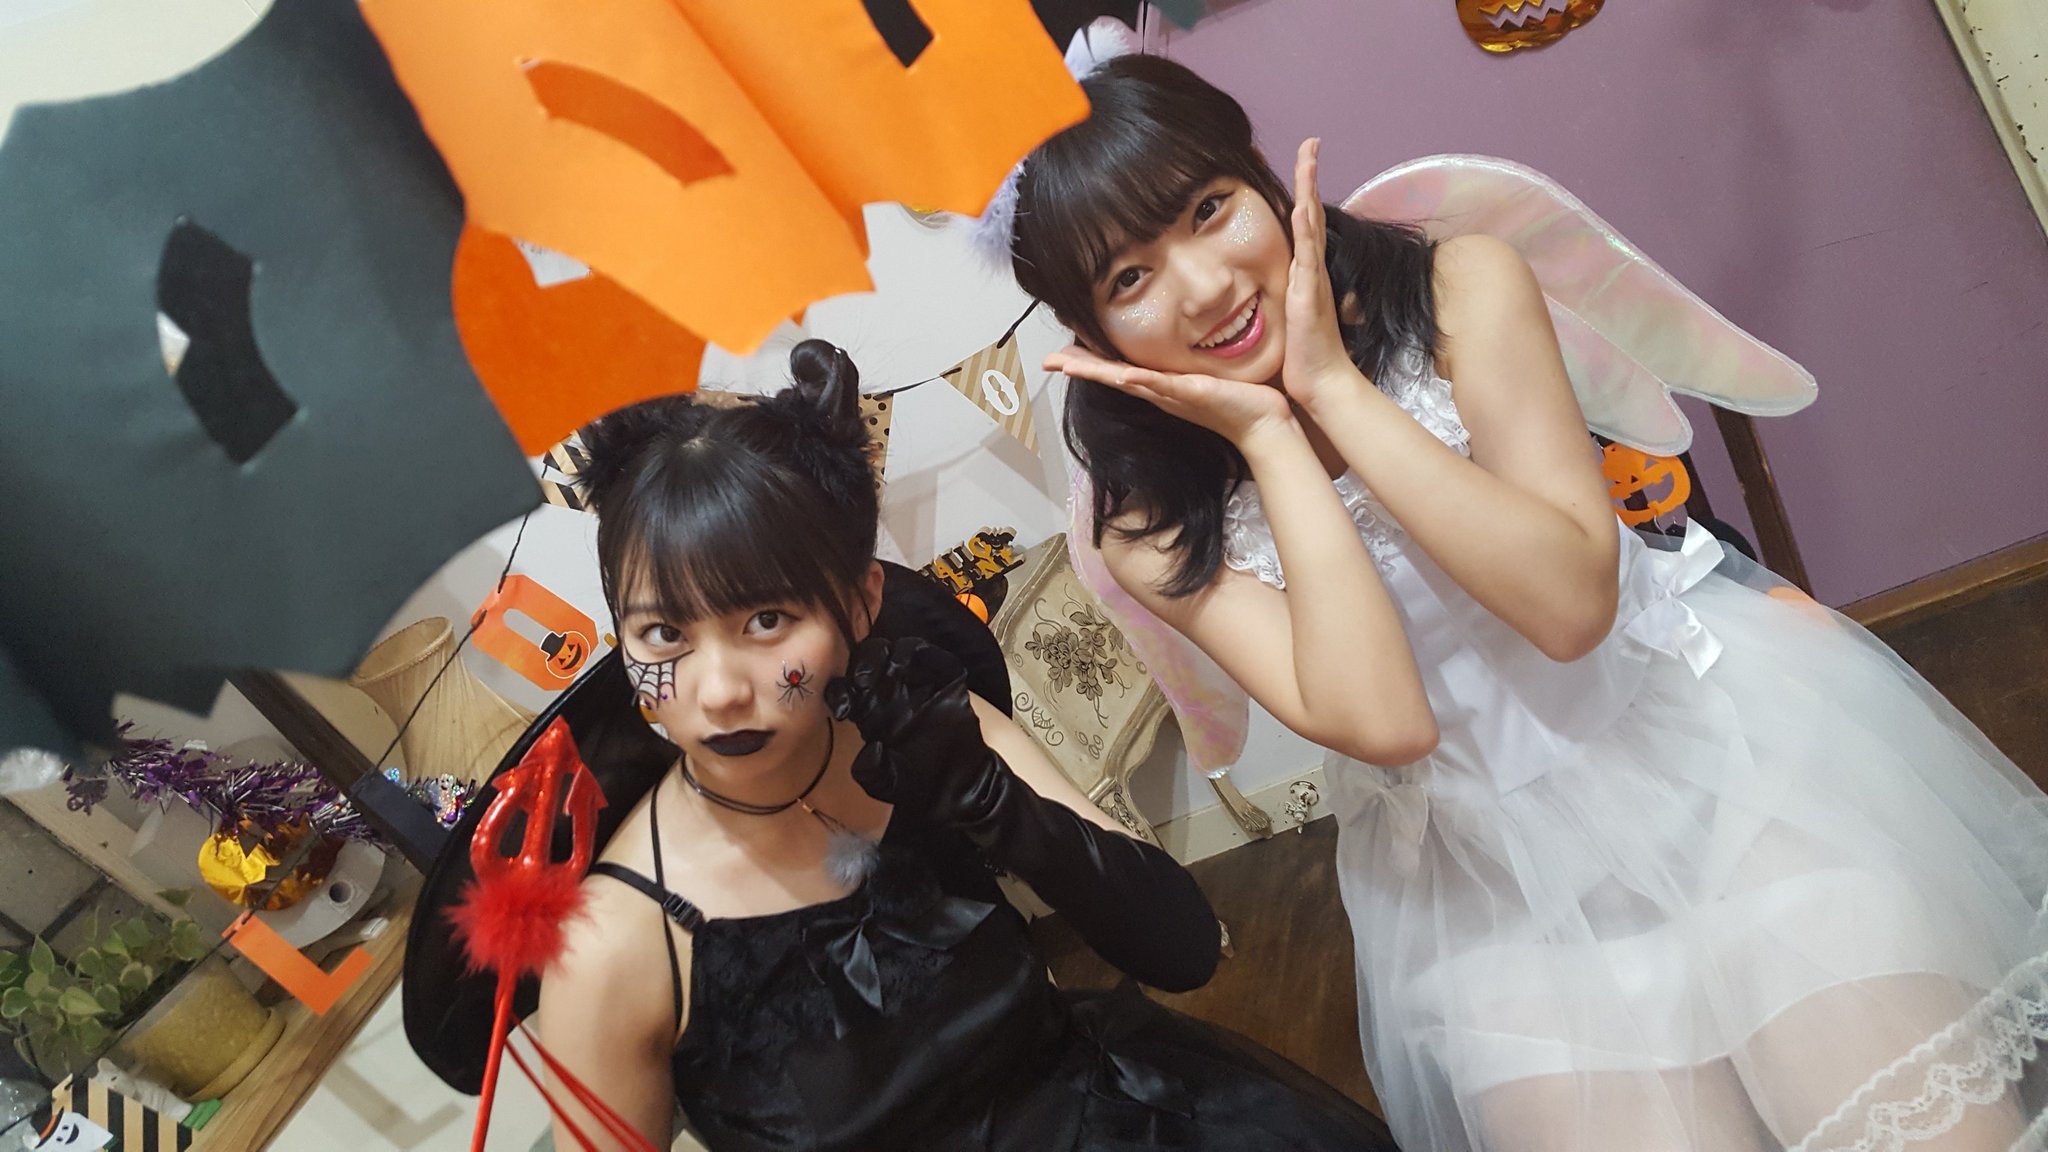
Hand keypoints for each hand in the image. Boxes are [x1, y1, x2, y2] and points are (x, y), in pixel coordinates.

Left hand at [825, 636, 998, 826]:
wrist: (960, 786)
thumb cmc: (919, 785)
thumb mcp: (887, 785)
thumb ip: (871, 773)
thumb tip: (868, 751)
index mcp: (869, 713)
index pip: (847, 690)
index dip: (840, 692)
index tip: (842, 709)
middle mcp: (890, 693)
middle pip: (868, 661)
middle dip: (862, 663)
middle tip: (862, 680)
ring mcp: (918, 685)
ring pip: (897, 652)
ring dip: (890, 654)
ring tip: (889, 669)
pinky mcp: (946, 682)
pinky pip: (935, 658)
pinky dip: (927, 653)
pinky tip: (920, 664)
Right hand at [1043, 345, 1293, 446]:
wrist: (1265, 424)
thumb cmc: (1241, 397)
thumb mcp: (1206, 374)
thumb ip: (1191, 358)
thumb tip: (1186, 335)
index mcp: (1160, 384)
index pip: (1116, 369)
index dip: (1087, 360)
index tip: (1059, 352)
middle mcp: (1159, 392)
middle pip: (1109, 377)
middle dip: (1078, 367)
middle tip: (1047, 360)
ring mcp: (1173, 395)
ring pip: (1126, 380)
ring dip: (1097, 372)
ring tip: (1067, 364)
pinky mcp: (1193, 394)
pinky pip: (1163, 385)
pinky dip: (1141, 379)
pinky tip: (1122, 373)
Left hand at [1280, 139, 1366, 409]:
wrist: (1323, 383)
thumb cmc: (1302, 357)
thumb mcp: (1286, 319)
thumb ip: (1278, 300)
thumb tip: (1266, 294)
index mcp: (1303, 274)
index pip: (1300, 224)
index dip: (1299, 192)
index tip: (1297, 163)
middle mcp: (1311, 269)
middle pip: (1310, 211)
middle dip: (1308, 175)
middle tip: (1310, 141)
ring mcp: (1312, 278)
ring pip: (1310, 223)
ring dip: (1309, 188)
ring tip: (1310, 153)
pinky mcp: (1308, 293)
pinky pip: (1306, 254)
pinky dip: (1304, 227)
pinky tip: (1301, 203)